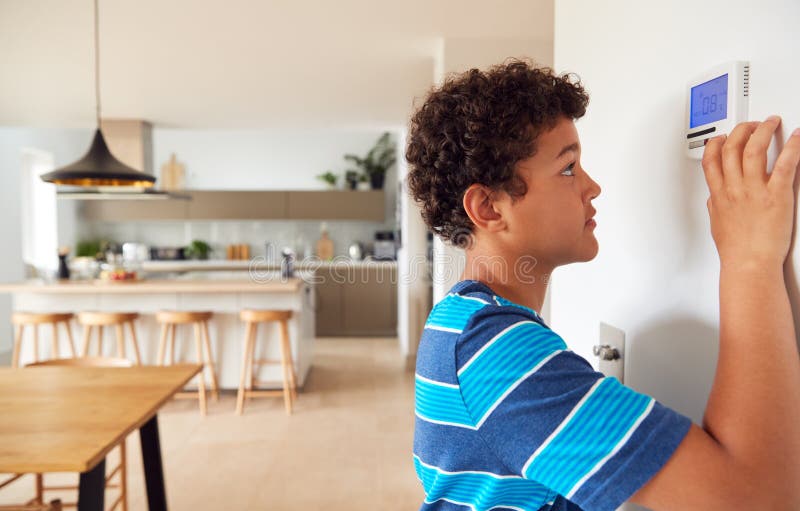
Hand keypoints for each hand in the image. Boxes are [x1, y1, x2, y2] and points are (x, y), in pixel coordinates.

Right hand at [701, 117, 799, 269]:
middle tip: (752, 125)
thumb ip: (715, 206)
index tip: (723, 136)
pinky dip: (793, 147)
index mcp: (719, 195)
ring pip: (754, 149)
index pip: (711, 159)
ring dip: (763, 130)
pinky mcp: (776, 195)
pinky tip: (797, 137)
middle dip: (741, 130)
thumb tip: (714, 198)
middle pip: (732, 147)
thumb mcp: (717, 224)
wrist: (749, 264)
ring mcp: (754, 190)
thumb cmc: (735, 250)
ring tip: (772, 123)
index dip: (716, 143)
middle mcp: (734, 188)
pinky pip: (785, 164)